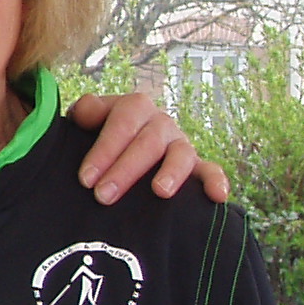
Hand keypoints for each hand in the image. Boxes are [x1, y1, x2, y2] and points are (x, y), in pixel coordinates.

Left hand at [69, 91, 228, 204]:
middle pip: (148, 142)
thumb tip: (86, 107)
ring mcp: (181, 144)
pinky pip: (211, 171)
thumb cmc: (98, 134)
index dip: (104, 151)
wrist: (117, 145)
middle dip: (125, 170)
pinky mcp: (196, 166)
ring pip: (181, 154)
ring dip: (172, 172)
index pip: (122, 124)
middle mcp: (161, 123)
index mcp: (135, 107)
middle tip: (103, 196)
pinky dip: (216, 182)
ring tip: (160, 192)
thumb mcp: (87, 120)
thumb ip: (85, 112)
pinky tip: (218, 197)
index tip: (86, 179)